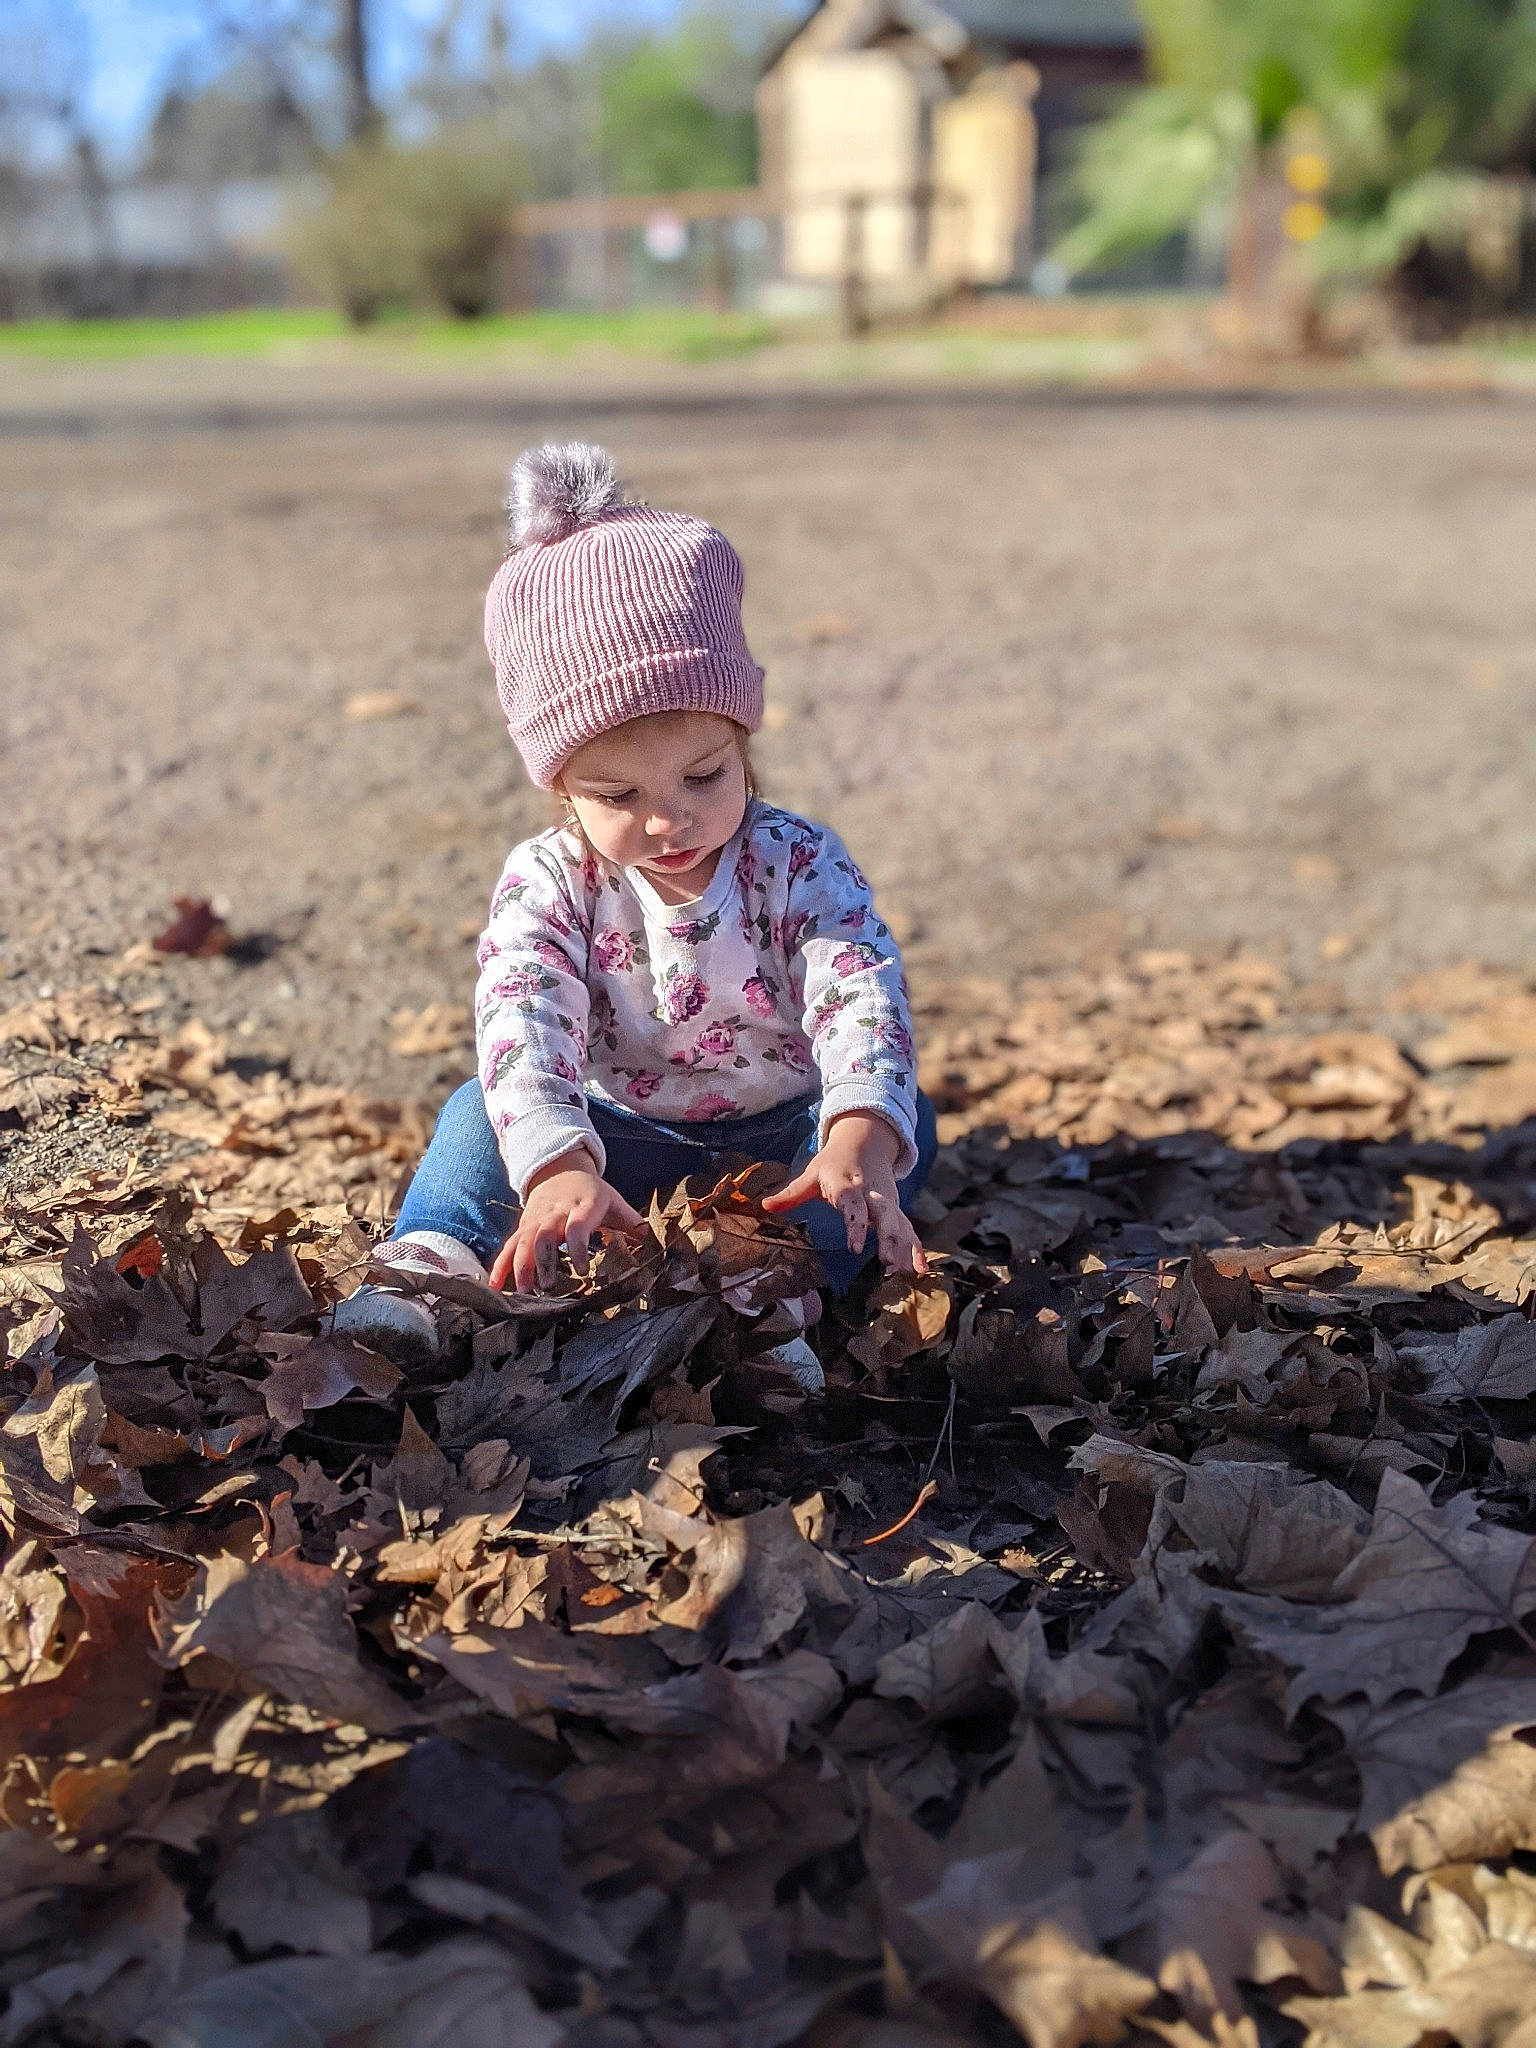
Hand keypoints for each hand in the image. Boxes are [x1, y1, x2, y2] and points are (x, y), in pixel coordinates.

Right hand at [490, 1149, 642, 1292]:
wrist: (560, 1170)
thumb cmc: (592, 1193)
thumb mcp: (614, 1202)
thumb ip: (632, 1223)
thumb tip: (655, 1242)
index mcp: (581, 1207)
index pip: (578, 1227)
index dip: (578, 1247)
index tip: (582, 1270)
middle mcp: (555, 1213)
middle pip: (544, 1237)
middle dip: (543, 1262)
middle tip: (546, 1288)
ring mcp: (535, 1220)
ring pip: (523, 1242)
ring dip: (520, 1267)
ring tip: (523, 1293)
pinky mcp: (522, 1227)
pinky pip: (508, 1246)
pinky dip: (500, 1265)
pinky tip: (494, 1285)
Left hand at [761, 1111, 927, 1276]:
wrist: (865, 1142)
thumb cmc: (834, 1163)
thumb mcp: (811, 1174)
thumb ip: (791, 1194)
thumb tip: (764, 1206)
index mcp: (848, 1185)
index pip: (853, 1206)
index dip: (856, 1226)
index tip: (855, 1247)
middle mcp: (872, 1193)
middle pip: (885, 1215)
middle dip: (889, 1238)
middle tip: (889, 1262)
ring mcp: (888, 1202)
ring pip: (900, 1224)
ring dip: (905, 1247)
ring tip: (907, 1271)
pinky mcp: (896, 1210)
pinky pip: (909, 1230)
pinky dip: (916, 1248)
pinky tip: (921, 1269)